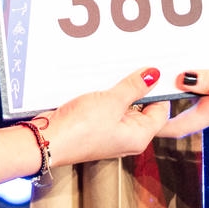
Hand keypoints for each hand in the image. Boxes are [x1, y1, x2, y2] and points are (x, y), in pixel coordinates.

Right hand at [42, 67, 171, 165]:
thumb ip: (134, 87)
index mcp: (139, 137)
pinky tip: (101, 82)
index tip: (155, 72)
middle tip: (135, 68)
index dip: (159, 91)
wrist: (47, 139)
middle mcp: (127, 137)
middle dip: (138, 88)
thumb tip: (153, 76)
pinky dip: (107, 95)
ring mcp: (111, 132)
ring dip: (120, 90)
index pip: (161, 112)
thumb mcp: (112, 101)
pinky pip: (108, 108)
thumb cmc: (79, 130)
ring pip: (124, 106)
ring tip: (116, 74)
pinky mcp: (96, 127)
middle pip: (143, 108)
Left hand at [155, 70, 208, 138]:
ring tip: (171, 69)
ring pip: (194, 102)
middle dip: (164, 98)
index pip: (173, 124)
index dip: (153, 117)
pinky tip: (202, 73)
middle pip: (181, 110)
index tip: (139, 101)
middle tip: (151, 78)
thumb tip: (181, 78)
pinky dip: (200, 86)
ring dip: (182, 89)